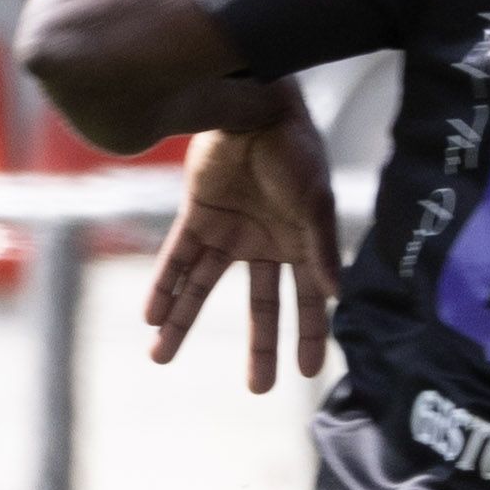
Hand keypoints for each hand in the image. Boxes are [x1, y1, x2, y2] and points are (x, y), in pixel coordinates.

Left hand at [140, 113, 344, 388]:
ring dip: (181, 321)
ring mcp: (230, 231)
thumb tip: (338, 294)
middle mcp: (266, 244)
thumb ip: (321, 246)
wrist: (254, 101)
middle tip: (259, 388)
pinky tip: (150, 315)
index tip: (309, 372)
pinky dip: (162, 286)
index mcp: (301, 244)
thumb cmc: (296, 148)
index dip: (310, 335)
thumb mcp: (314, 200)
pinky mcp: (197, 215)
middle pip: (262, 306)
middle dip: (259, 348)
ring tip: (160, 356)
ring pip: (202, 288)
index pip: (308, 300)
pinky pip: (176, 258)